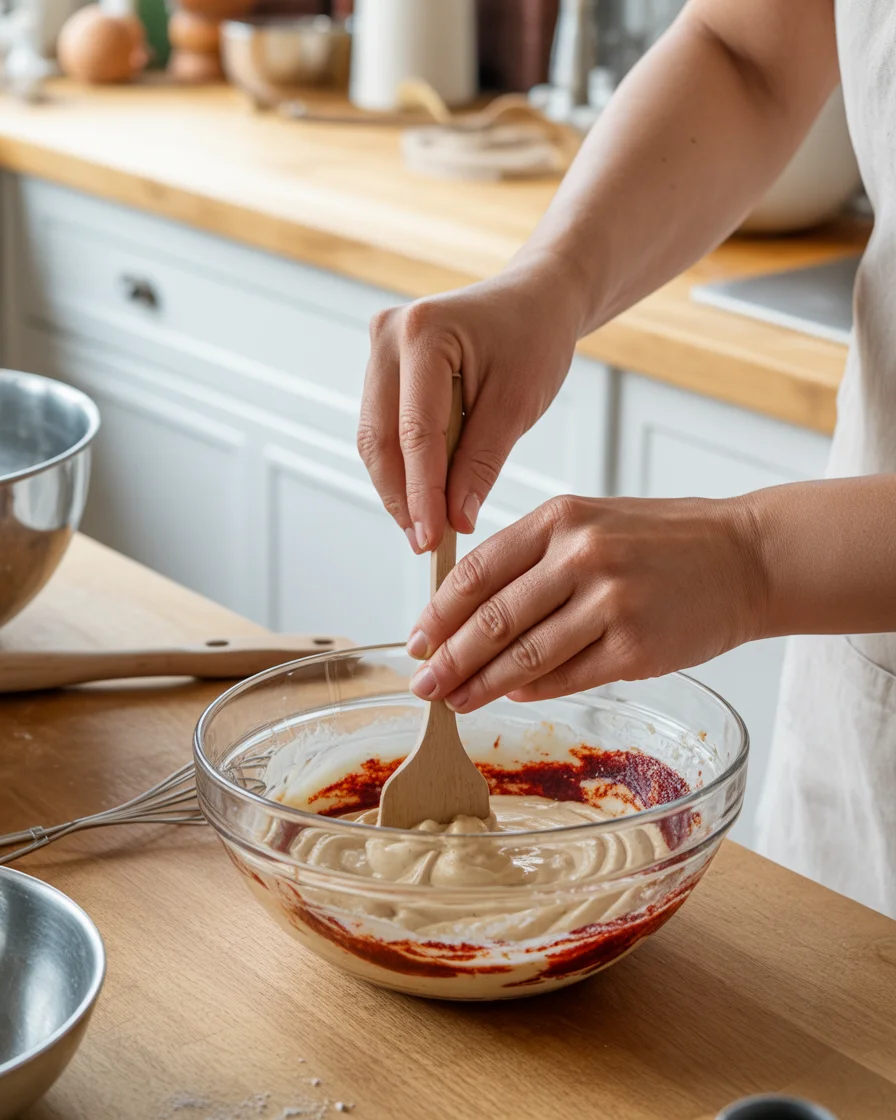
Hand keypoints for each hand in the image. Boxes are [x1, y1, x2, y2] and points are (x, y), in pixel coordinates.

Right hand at [357, 262, 583, 553]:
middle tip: (425, 544)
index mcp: (423, 333)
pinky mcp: (383, 364)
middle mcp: (389, 335)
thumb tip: (455, 519)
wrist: (536, 298)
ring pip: (376, 437)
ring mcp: (380, 347)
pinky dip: (403, 464)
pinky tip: (422, 496)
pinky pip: (384, 426)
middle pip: (381, 437)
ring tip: (425, 528)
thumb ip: (481, 462)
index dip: (421, 494)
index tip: (432, 540)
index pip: (416, 432)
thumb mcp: (518, 404)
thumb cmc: (535, 339)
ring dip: (398, 486)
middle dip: (402, 497)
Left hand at [405, 493, 765, 709]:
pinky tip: (512, 696)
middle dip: (450, 658)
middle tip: (422, 685)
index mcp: (561, 518)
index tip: (417, 640)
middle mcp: (582, 556)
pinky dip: (534, 690)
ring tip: (454, 703)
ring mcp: (611, 603)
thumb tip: (474, 620)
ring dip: (483, 684)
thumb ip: (534, 560)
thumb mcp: (594, 523)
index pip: (479, 570)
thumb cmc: (664, 541)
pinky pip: (568, 677)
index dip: (439, 612)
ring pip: (526, 655)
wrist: (747, 557)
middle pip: (494, 619)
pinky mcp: (637, 648)